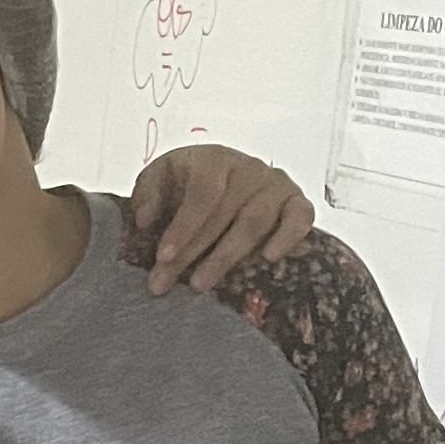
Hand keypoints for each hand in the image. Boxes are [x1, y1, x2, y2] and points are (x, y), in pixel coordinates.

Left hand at [126, 144, 313, 293]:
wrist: (223, 174)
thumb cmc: (187, 181)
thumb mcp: (159, 179)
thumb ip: (147, 194)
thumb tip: (143, 219)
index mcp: (213, 159)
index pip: (202, 194)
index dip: (182, 227)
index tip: (162, 257)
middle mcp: (248, 168)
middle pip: (224, 214)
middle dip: (192, 253)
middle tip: (166, 283)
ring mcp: (276, 184)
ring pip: (255, 222)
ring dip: (227, 256)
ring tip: (200, 284)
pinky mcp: (297, 201)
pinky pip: (301, 217)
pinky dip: (288, 237)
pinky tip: (269, 258)